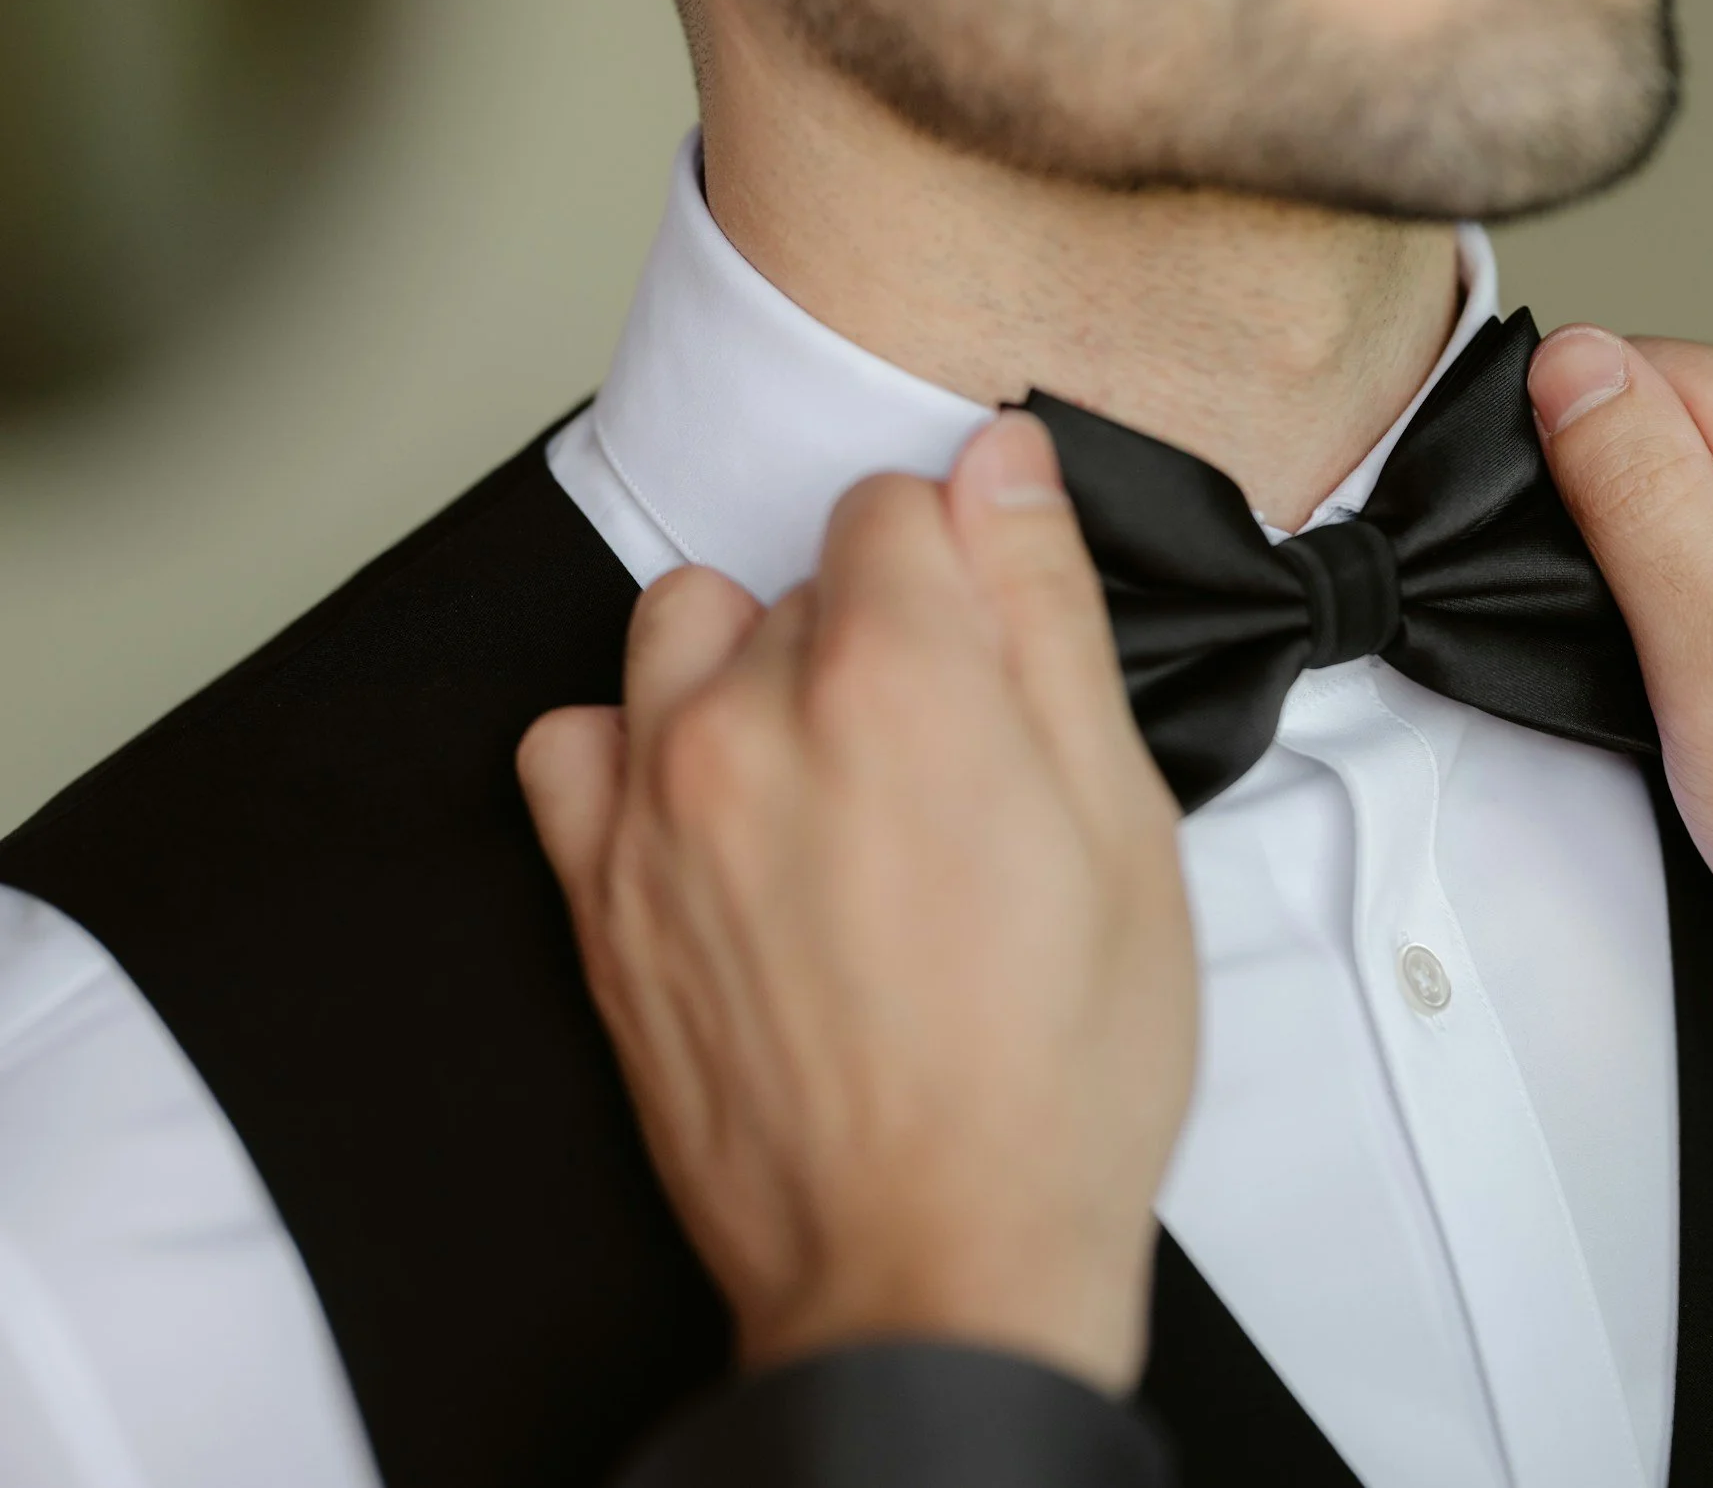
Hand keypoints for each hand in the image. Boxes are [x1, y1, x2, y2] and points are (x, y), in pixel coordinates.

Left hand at [515, 413, 1195, 1392]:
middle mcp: (752, 722)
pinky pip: (571, 742)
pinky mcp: (598, 900)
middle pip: (803, 579)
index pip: (895, 501)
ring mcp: (656, 811)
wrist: (933, 1264)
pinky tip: (719, 812)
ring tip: (834, 777)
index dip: (965, 565)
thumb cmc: (1054, 1078)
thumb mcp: (1122, 826)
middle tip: (953, 769)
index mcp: (901, 682)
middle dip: (882, 637)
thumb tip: (1005, 468)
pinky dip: (636, 749)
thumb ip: (1049, 616)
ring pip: (684, 632)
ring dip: (755, 668)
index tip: (993, 645)